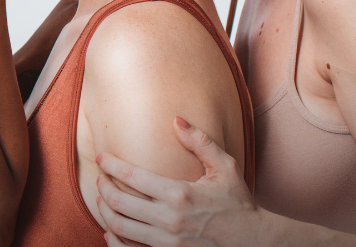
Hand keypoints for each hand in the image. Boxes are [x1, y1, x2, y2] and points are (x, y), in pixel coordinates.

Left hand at [95, 117, 259, 246]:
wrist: (255, 243)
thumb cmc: (238, 204)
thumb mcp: (226, 169)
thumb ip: (200, 142)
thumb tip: (176, 120)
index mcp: (180, 194)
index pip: (130, 176)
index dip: (110, 165)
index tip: (101, 158)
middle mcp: (170, 219)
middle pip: (118, 202)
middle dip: (102, 187)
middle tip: (100, 179)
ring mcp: (168, 242)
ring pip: (119, 227)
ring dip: (104, 212)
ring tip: (103, 200)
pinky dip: (114, 241)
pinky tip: (110, 230)